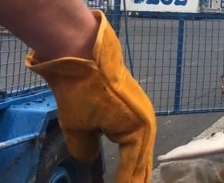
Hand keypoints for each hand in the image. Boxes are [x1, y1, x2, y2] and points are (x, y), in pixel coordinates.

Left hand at [26, 11, 155, 182]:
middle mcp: (147, 125)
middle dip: (136, 179)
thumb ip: (85, 150)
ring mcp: (144, 113)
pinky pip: (138, 136)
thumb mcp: (76, 127)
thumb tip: (90, 156)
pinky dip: (134, 151)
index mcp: (138, 133)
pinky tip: (130, 158)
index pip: (132, 171)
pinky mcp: (136, 105)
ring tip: (133, 181)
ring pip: (142, 149)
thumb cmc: (82, 90)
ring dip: (137, 166)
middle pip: (143, 162)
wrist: (86, 53)